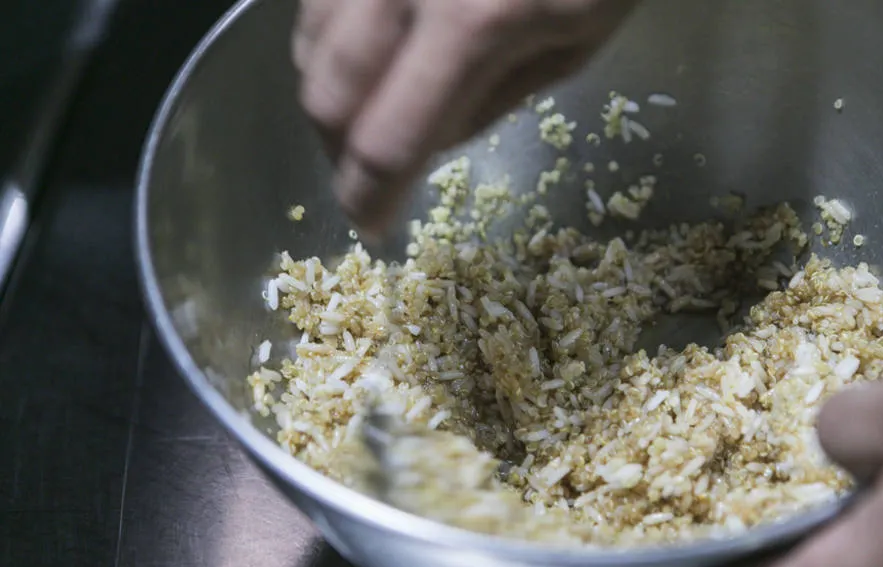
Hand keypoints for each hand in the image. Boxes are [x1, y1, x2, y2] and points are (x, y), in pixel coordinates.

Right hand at [293, 0, 636, 238]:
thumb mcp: (575, 41)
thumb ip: (493, 101)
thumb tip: (429, 145)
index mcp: (472, 26)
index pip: (388, 142)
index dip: (367, 195)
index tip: (369, 223)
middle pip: (325, 96)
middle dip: (337, 150)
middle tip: (367, 170)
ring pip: (306, 41)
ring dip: (327, 94)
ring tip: (366, 111)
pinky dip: (328, 39)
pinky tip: (362, 50)